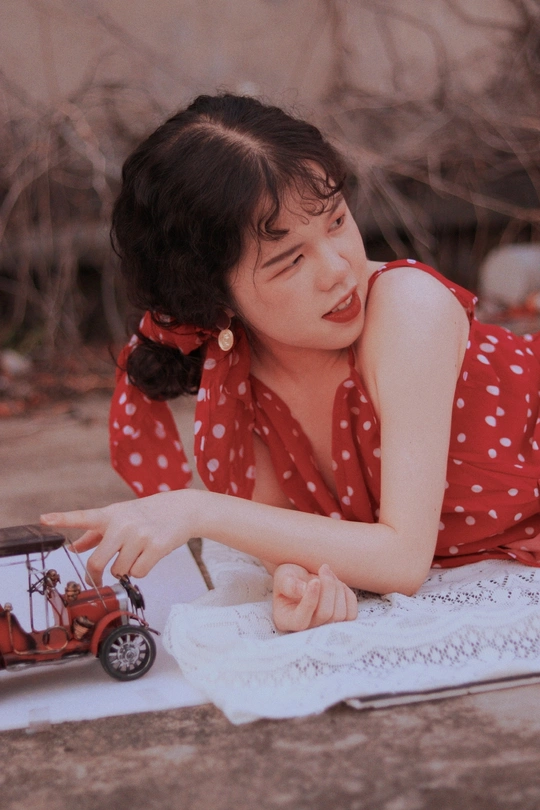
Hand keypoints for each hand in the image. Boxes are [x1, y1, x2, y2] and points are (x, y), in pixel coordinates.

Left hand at [40, 491, 191, 586]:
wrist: (182, 509)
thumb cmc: (147, 514)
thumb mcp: (120, 517)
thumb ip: (94, 534)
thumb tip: (72, 549)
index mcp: (110, 515)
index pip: (83, 517)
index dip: (62, 519)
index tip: (43, 519)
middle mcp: (123, 523)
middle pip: (97, 562)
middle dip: (95, 575)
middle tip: (96, 578)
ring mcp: (140, 535)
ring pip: (120, 570)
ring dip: (126, 569)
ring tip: (137, 553)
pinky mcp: (156, 546)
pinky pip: (138, 573)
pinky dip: (141, 571)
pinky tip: (148, 556)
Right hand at [272, 562, 357, 631]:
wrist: (302, 578)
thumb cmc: (289, 577)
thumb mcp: (283, 576)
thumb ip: (288, 583)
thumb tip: (303, 590)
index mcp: (286, 620)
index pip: (301, 620)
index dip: (310, 601)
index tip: (314, 580)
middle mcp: (306, 629)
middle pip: (325, 614)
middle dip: (328, 587)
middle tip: (323, 568)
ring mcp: (324, 628)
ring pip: (340, 614)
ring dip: (337, 588)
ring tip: (328, 573)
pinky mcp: (340, 622)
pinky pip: (351, 614)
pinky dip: (347, 595)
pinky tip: (338, 583)